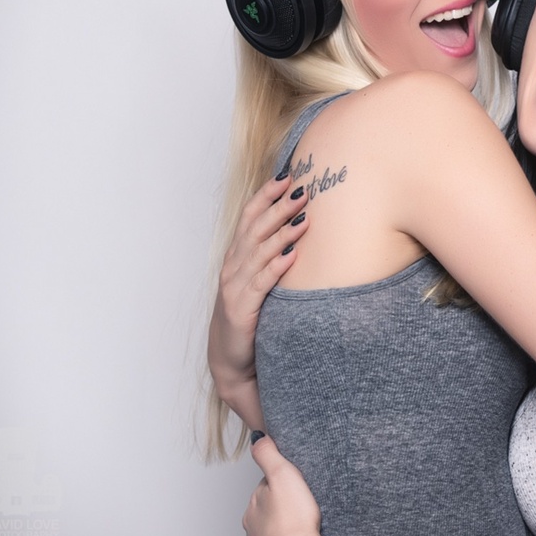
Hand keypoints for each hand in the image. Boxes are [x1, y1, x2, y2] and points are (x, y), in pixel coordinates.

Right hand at [209, 175, 307, 415]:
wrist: (231, 360)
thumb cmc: (250, 316)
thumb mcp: (258, 281)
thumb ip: (271, 256)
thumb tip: (299, 228)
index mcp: (236, 257)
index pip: (249, 217)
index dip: (266, 196)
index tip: (286, 175)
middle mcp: (233, 267)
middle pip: (256, 229)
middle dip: (279, 207)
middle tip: (302, 189)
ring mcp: (235, 287)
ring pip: (259, 252)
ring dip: (282, 232)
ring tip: (304, 217)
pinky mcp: (243, 309)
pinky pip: (262, 283)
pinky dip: (277, 266)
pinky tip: (292, 255)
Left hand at [244, 435, 327, 535]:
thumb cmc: (291, 522)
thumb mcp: (281, 475)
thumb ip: (268, 454)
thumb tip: (258, 437)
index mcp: (253, 504)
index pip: (266, 484)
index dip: (282, 479)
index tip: (296, 479)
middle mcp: (253, 525)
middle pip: (269, 505)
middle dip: (283, 501)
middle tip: (303, 499)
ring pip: (275, 525)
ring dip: (286, 521)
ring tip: (305, 517)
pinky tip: (303, 535)